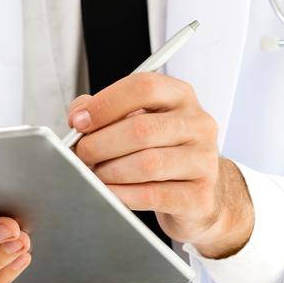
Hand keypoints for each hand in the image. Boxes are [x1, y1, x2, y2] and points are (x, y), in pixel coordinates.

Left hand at [69, 72, 253, 257]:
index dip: (105, 104)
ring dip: (109, 172)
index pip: (144, 87)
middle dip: (99, 144)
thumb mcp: (132, 120)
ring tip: (95, 174)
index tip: (78, 121)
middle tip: (81, 154)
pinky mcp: (200, 195)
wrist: (193, 190)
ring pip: (147, 164)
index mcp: (180, 96)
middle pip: (141, 129)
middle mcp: (198, 124)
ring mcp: (204, 160)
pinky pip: (152, 195)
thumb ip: (102, 110)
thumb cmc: (156, 149)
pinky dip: (121, 194)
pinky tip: (109, 192)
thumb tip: (78, 115)